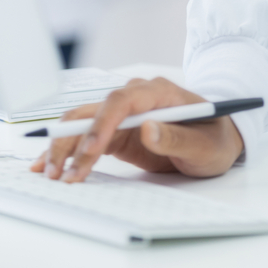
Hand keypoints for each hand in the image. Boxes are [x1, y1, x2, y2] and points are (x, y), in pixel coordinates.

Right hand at [29, 77, 243, 182]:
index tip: (91, 150)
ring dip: (63, 148)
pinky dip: (68, 153)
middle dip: (71, 140)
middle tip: (59, 171)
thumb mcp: (205, 145)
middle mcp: (135, 98)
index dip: (102, 124)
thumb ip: (177, 137)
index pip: (120, 101)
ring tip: (50, 175)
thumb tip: (148, 128)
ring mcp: (122, 115)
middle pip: (92, 111)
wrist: (217, 141)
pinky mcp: (116, 133)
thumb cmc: (215, 139)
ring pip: (82, 124)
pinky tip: (50, 166)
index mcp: (158, 92)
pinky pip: (85, 139)